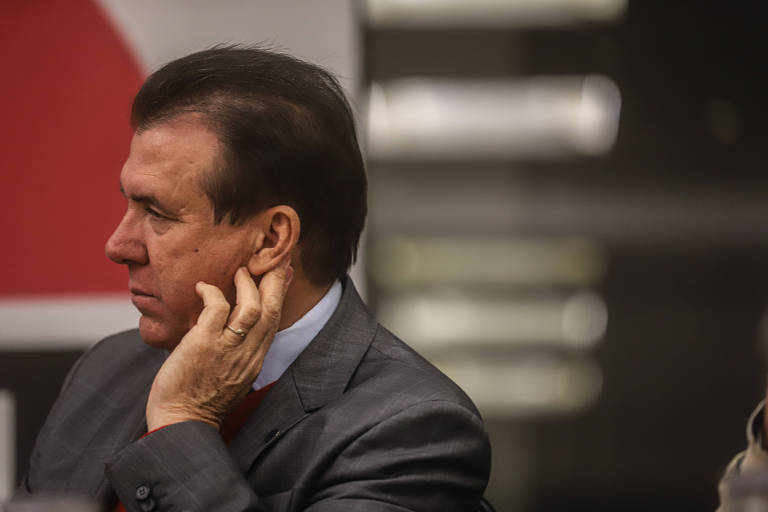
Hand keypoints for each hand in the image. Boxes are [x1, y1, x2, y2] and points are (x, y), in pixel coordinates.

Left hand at [146, 258, 292, 430]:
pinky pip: (217, 309)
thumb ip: (237, 351)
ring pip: (252, 307)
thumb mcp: (230, 374)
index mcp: (255, 358)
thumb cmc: (199, 400)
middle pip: (272, 308)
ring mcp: (228, 349)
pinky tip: (202, 287)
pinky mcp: (205, 344)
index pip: (275, 319)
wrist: (181, 424)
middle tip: (273, 256)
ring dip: (247, 284)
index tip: (283, 270)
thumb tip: (232, 327)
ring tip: (238, 270)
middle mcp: (248, 353)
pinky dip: (211, 292)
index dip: (281, 292)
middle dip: (275, 279)